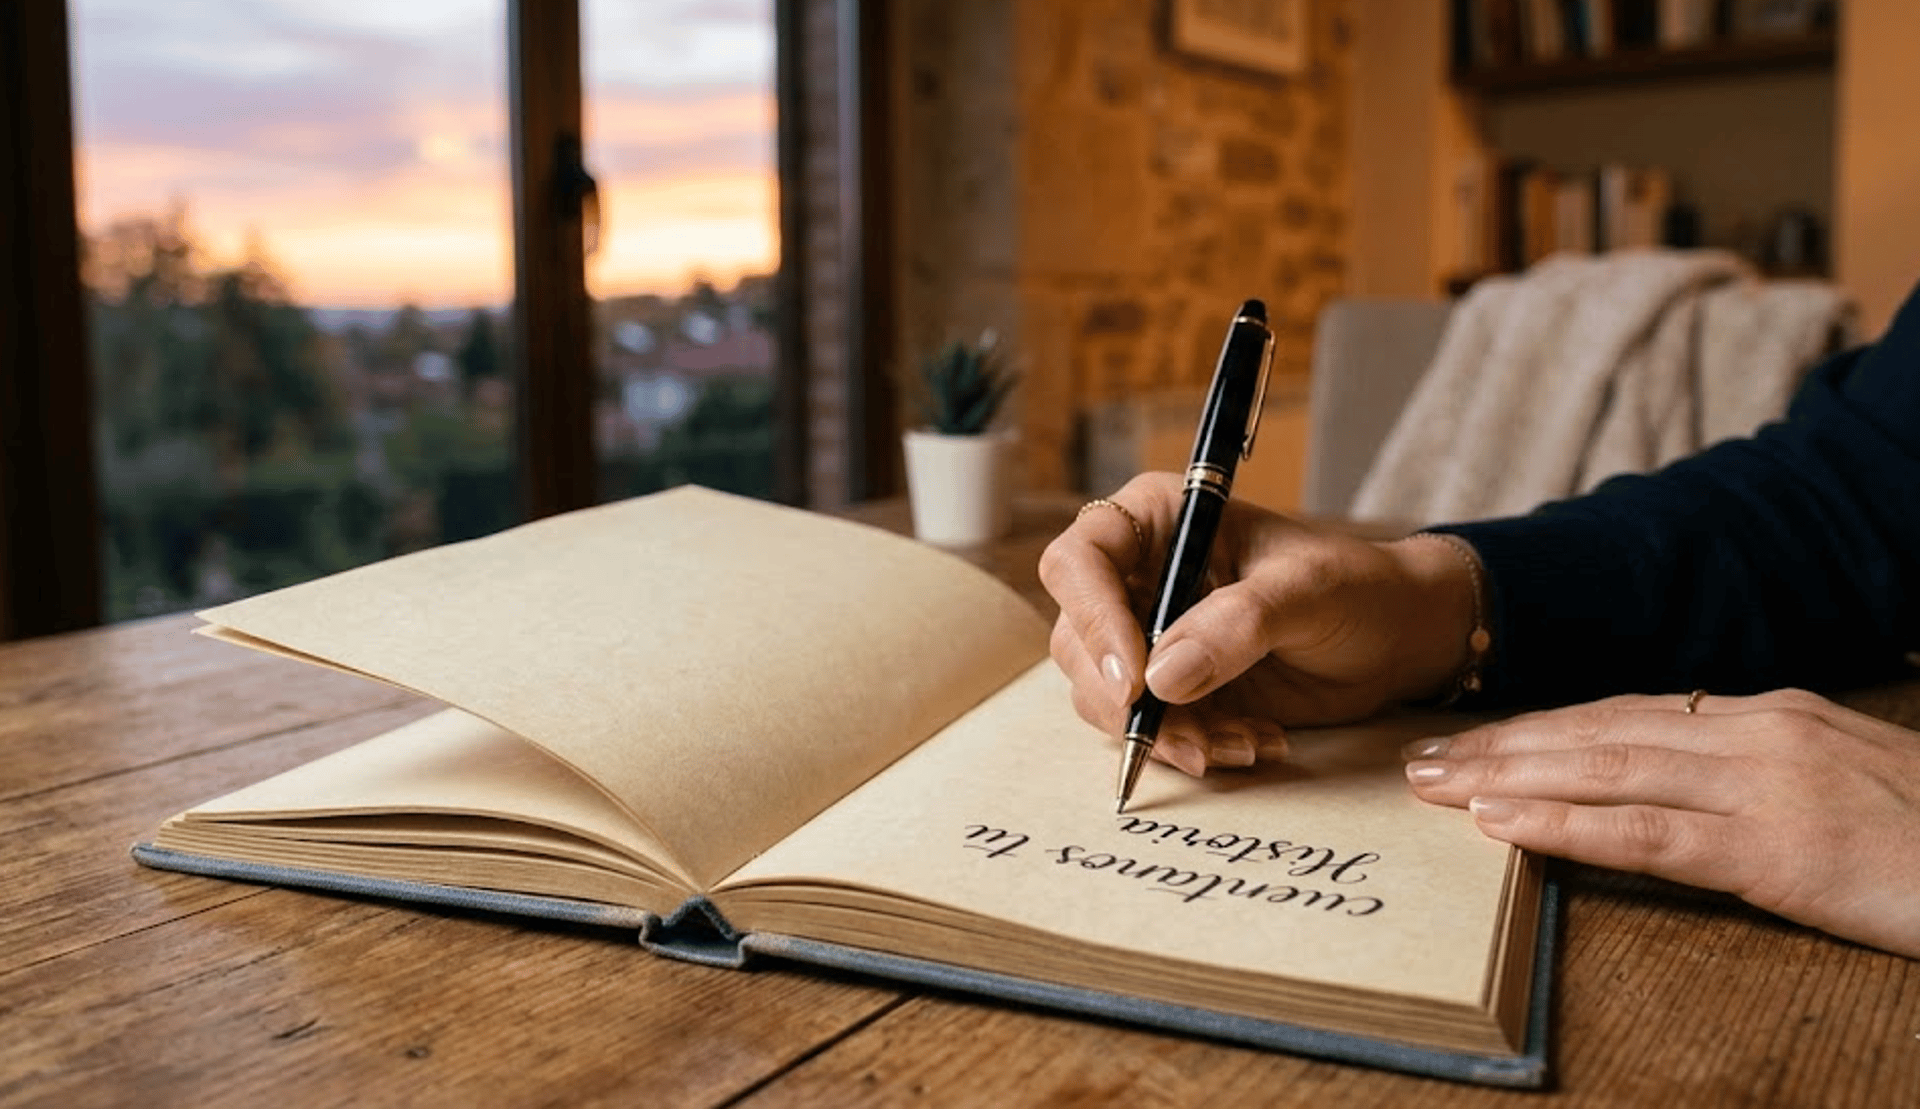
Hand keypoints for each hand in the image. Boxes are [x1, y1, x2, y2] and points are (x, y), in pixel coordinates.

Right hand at [1038, 472, 1479, 775]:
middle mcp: (1140, 578)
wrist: (1398, 639)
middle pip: (1078, 641)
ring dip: (1166, 734)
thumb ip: (1236, 626)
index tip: (1135, 681)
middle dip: (1126, 700)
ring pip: (1105, 697)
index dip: (1094, 620)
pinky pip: (1151, 730)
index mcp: (1159, 522)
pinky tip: (1256, 745)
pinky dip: (1194, 749)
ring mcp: (1151, 639)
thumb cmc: (1357, 588)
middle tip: (1188, 737)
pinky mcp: (1173, 691)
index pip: (1080, 562)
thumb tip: (1161, 679)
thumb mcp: (1305, 592)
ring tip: (1243, 744)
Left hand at [1404, 689, 1919, 958]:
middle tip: (1417, 756)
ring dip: (1507, 774)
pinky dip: (1565, 824)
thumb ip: (1757, 770)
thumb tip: (1674, 775)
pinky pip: (1646, 833)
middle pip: (1599, 728)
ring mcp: (1766, 785)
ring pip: (1606, 767)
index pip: (1629, 711)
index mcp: (1772, 714)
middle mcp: (1759, 731)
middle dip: (1500, 742)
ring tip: (1433, 782)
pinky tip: (1501, 823)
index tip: (1472, 738)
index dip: (1541, 725)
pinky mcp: (1775, 850)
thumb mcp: (1840, 782)